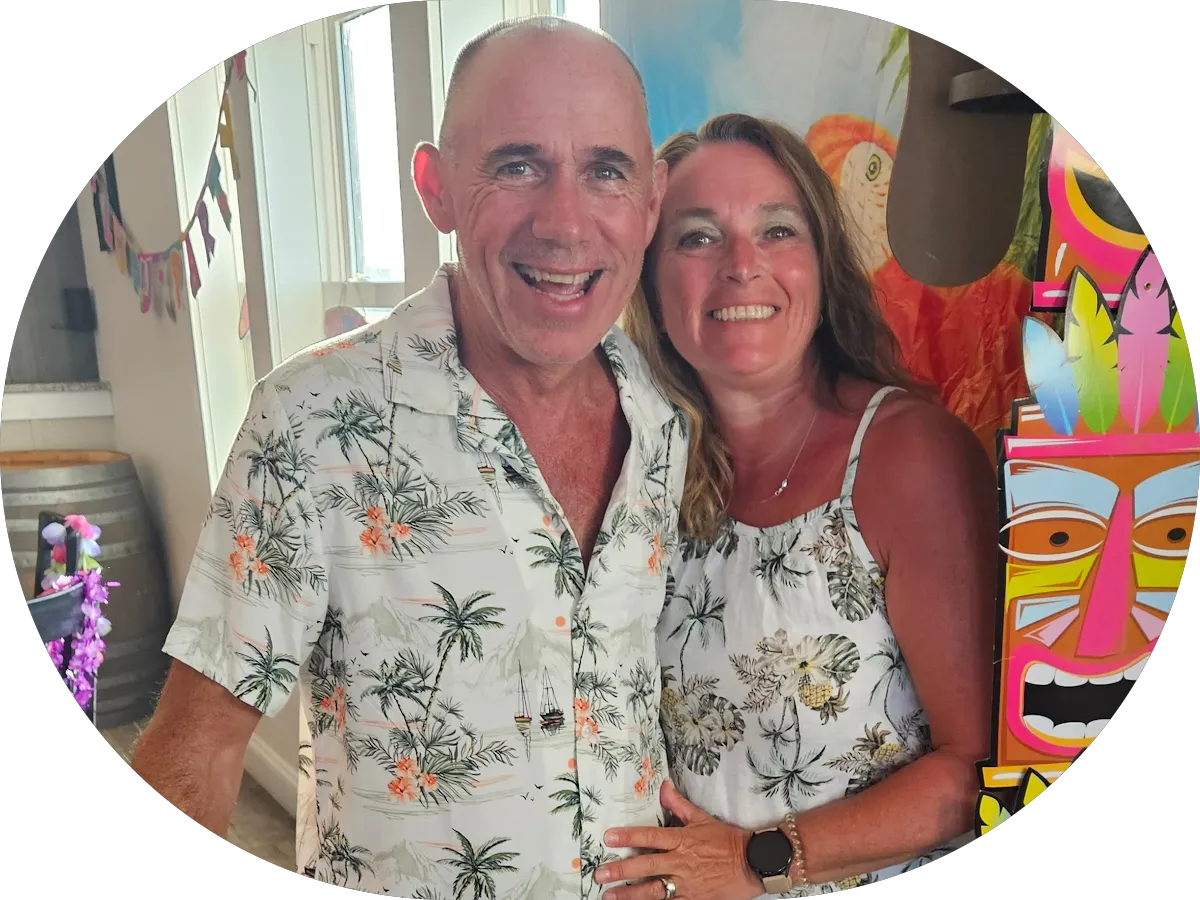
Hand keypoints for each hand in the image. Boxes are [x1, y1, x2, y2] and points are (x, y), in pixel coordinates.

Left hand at [594, 781, 764, 899]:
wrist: (753, 863)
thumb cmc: (726, 839)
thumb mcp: (703, 818)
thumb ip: (679, 804)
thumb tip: (664, 786)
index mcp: (682, 840)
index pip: (650, 837)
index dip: (628, 837)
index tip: (608, 837)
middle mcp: (681, 863)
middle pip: (646, 867)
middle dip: (621, 871)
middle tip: (600, 874)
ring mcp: (687, 884)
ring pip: (654, 891)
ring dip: (630, 895)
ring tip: (610, 896)